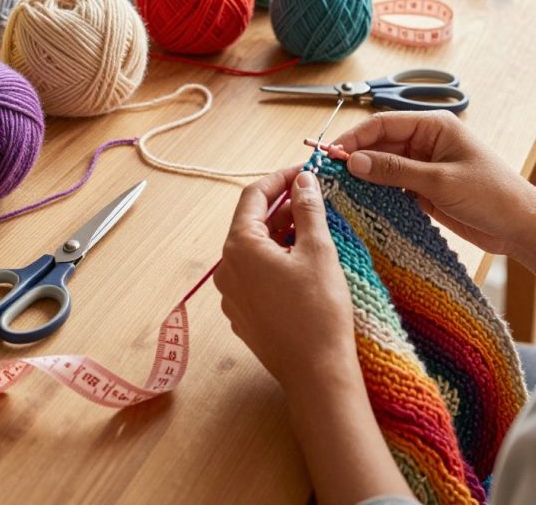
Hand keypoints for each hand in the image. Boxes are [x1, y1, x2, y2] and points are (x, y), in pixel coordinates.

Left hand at [214, 166, 359, 395]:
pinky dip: (277, 261)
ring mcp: (232, 295)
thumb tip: (303, 180)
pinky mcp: (244, 315)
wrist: (317, 376)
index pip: (253, 196)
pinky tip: (304, 264)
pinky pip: (256, 275)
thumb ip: (308, 209)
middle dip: (283, 207)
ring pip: (255, 250)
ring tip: (315, 230)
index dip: (279, 178)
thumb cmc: (319, 311)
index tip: (304, 171)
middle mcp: (227, 269)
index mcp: (239, 247)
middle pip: (252, 223)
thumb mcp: (318, 250)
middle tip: (315, 199)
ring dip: (282, 234)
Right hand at [336, 110, 535, 269]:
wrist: (520, 227)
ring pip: (384, 166)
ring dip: (365, 176)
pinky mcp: (425, 189)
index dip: (355, 137)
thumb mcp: (439, 181)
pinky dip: (378, 193)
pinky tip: (362, 202)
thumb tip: (355, 161)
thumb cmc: (492, 194)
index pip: (383, 124)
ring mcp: (425, 166)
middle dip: (356, 157)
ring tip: (341, 189)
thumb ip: (395, 170)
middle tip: (330, 174)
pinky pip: (393, 185)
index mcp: (433, 126)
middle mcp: (426, 142)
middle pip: (380, 144)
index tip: (331, 153)